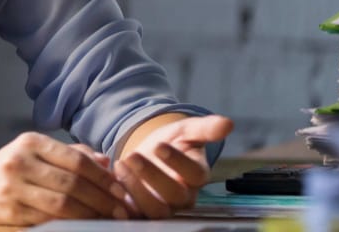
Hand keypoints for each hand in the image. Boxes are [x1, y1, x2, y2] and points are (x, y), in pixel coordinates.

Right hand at [0, 132, 130, 227]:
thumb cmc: (8, 172)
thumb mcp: (33, 154)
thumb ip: (69, 154)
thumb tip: (107, 161)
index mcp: (30, 142)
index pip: (76, 159)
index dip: (103, 177)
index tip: (122, 190)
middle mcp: (20, 160)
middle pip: (73, 182)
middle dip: (103, 199)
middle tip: (123, 210)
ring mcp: (12, 186)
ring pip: (63, 203)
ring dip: (91, 215)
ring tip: (109, 220)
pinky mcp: (9, 210)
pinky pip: (47, 220)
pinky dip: (71, 225)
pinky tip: (84, 227)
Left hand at [114, 114, 233, 218]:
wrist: (147, 154)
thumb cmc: (170, 142)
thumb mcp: (185, 131)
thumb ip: (205, 128)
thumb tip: (228, 123)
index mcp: (197, 176)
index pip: (195, 175)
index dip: (178, 162)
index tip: (160, 145)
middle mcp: (183, 197)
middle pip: (174, 196)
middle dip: (152, 176)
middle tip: (133, 156)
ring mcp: (163, 207)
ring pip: (155, 210)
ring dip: (136, 189)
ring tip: (120, 164)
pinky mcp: (141, 212)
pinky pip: (134, 215)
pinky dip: (121, 201)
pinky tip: (110, 181)